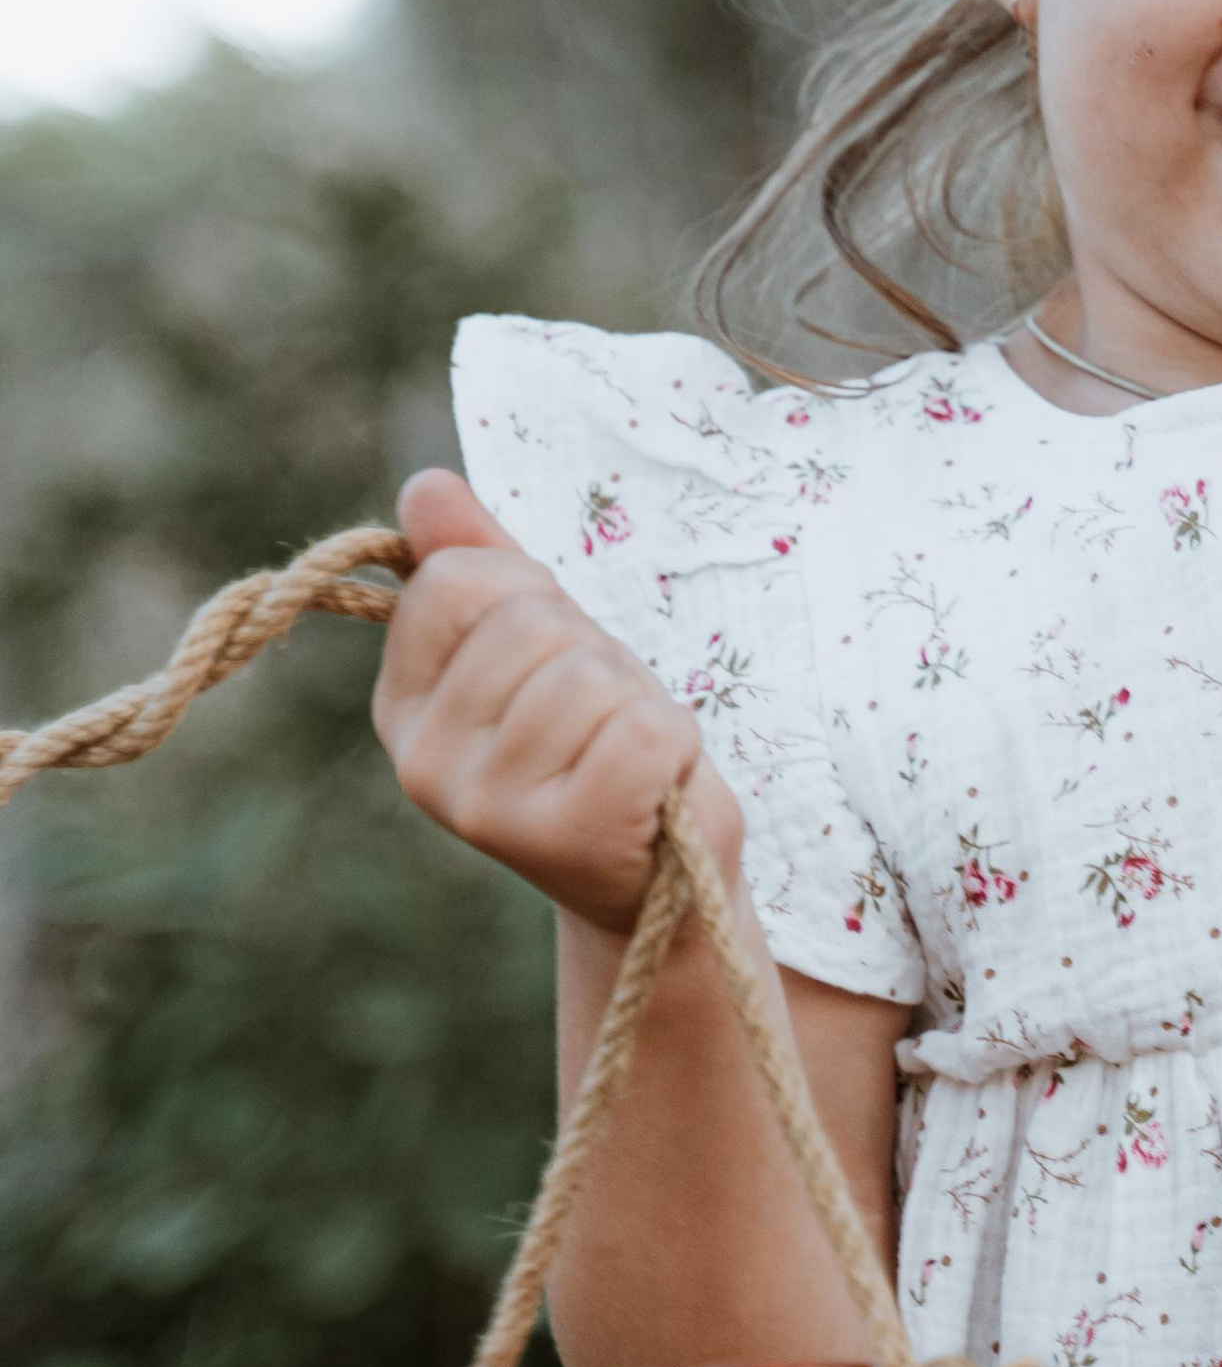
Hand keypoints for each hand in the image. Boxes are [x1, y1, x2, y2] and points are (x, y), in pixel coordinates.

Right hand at [372, 470, 740, 934]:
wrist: (657, 882)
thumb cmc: (597, 744)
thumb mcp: (543, 643)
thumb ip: (481, 563)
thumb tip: (425, 484)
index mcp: (403, 706)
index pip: (453, 581)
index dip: (528, 595)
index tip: (551, 654)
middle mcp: (425, 763)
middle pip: (528, 622)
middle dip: (590, 651)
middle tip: (600, 717)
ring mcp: (485, 808)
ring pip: (585, 675)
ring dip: (635, 700)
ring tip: (624, 753)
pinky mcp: (561, 837)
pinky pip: (641, 730)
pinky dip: (674, 744)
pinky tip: (653, 789)